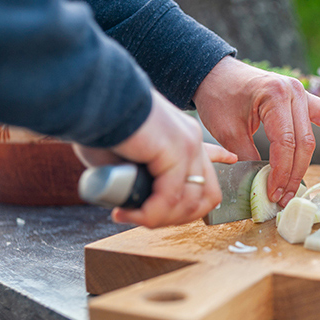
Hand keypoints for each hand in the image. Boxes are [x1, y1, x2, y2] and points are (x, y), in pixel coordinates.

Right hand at [73, 90, 236, 227]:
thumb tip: (138, 203)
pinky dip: (149, 214)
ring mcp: (187, 145)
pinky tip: (127, 212)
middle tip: (143, 218)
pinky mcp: (176, 151)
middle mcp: (189, 139)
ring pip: (188, 203)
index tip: (231, 158)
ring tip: (129, 215)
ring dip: (157, 219)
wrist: (89, 100)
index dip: (221, 158)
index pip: (211, 151)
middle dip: (175, 217)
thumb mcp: (122, 156)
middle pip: (204, 195)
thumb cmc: (96, 127)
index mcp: (179, 135)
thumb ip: (138, 177)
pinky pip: (170, 198)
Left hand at [193, 57, 319, 206]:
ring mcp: (303, 92)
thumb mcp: (226, 130)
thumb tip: (264, 186)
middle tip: (286, 196)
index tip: (274, 193)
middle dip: (297, 173)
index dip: (282, 172)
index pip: (286, 142)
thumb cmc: (219, 98)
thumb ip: (248, 157)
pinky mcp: (305, 98)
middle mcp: (294, 90)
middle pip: (306, 140)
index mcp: (274, 95)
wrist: (215, 73)